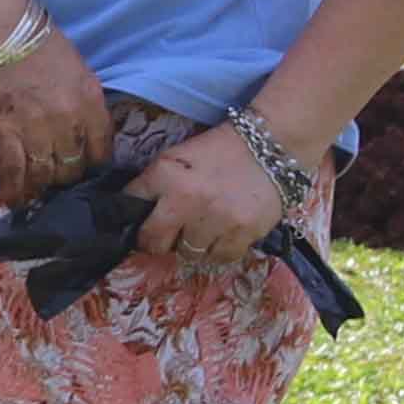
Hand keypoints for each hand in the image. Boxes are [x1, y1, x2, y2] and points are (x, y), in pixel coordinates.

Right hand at [0, 25, 114, 206]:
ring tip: (41, 198)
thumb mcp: (80, 72)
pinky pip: (12, 172)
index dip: (95, 168)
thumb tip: (84, 132)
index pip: (102, 151)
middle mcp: (68, 123)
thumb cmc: (41, 44)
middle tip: (60, 186)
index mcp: (91, 104)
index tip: (88, 173)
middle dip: (68, 180)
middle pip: (73, 169)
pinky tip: (16, 205)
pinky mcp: (4, 134)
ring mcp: (36, 132)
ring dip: (43, 189)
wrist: (1, 31)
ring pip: (45, 176)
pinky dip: (14, 192)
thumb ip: (85, 104)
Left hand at [134, 122, 294, 269]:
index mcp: (166, 175)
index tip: (142, 220)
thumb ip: (153, 183)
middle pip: (154, 242)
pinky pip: (219, 257)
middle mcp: (187, 200)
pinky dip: (219, 248)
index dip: (135, 214)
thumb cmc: (220, 150)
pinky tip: (225, 230)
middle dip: (158, 239)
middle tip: (170, 232)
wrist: (271, 147)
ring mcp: (216, 220)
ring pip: (188, 253)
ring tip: (205, 225)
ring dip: (193, 243)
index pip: (132, 203)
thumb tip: (134, 211)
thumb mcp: (177, 156)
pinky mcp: (243, 234)